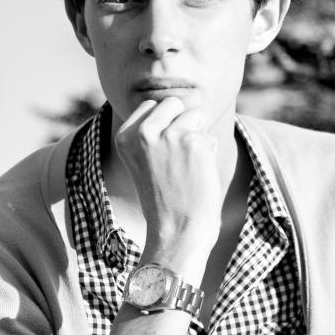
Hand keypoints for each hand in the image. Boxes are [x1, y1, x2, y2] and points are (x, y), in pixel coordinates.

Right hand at [115, 97, 220, 274]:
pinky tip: (197, 176)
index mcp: (124, 136)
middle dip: (183, 124)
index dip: (165, 125)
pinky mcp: (194, 143)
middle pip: (174, 103)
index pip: (151, 105)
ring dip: (198, 139)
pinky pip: (209, 137)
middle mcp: (143, 132)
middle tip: (177, 159)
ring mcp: (168, 135)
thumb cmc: (164, 200)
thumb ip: (151, 132)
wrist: (177, 233)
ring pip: (196, 115)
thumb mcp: (143, 162)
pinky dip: (209, 156)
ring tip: (186, 168)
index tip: (163, 154)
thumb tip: (178, 101)